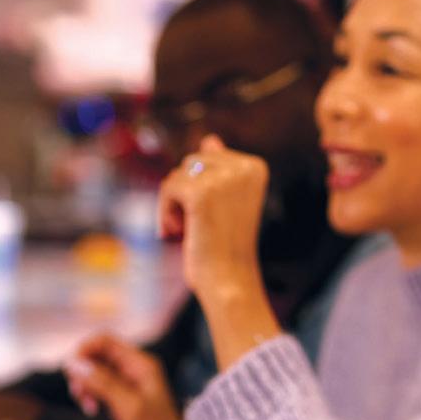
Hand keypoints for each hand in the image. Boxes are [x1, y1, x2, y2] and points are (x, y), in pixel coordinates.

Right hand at [68, 335, 230, 419]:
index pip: (104, 341)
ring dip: (83, 385)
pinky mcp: (120, 404)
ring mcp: (126, 387)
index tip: (71, 373)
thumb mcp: (130, 407)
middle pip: (96, 356)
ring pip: (94, 374)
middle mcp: (133, 371)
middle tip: (80, 394)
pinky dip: (89, 397)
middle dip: (82, 371)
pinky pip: (97, 390)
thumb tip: (73, 363)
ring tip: (87, 406)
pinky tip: (92, 411)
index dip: (84, 351)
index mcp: (141, 364)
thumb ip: (103, 383)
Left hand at [158, 137, 270, 309]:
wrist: (229, 280)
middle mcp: (243, 167)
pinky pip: (167, 188)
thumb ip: (219, 168)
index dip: (201, 188)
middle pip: (191, 162)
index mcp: (255, 166)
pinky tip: (176, 232)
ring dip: (174, 205)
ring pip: (177, 175)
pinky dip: (165, 212)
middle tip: (196, 226)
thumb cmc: (225, 246)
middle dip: (185, 194)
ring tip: (187, 230)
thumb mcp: (224, 202)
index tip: (212, 216)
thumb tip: (210, 139)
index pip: (208, 157)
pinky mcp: (200, 192)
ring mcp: (223, 178)